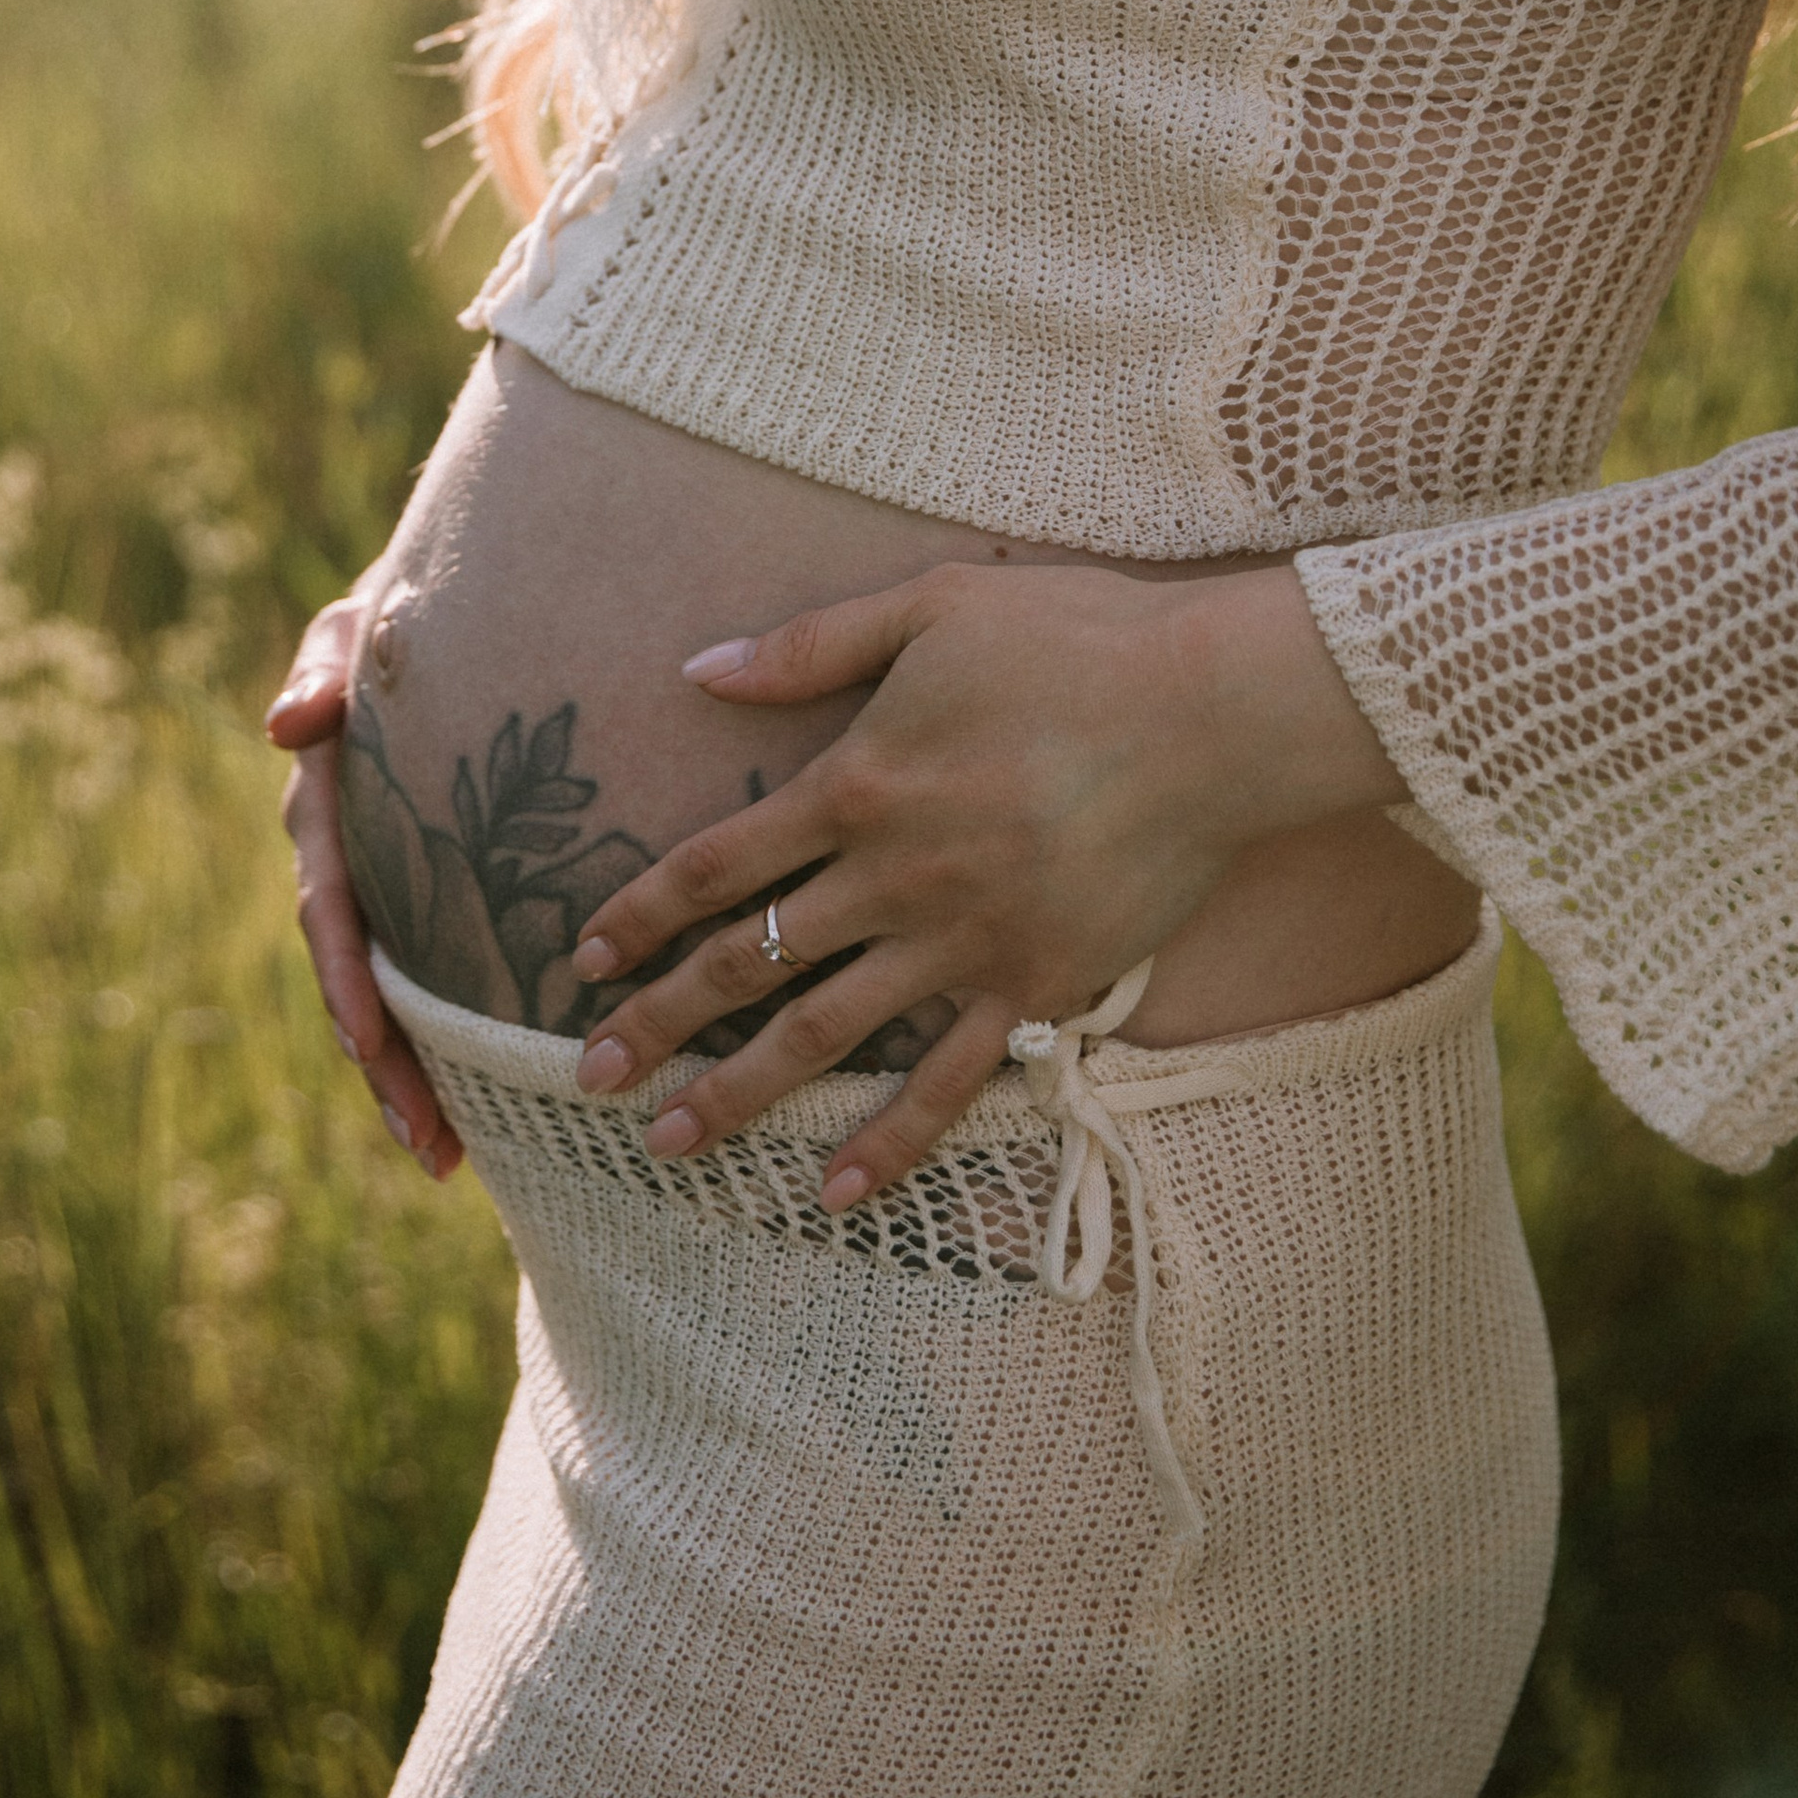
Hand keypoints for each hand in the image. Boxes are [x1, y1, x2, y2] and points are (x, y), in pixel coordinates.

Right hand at [270, 590, 463, 1180]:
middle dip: (387, 1067)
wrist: (446, 604)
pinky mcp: (429, 887)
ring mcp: (386, 881)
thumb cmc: (397, 614)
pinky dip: (447, 1037)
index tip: (371, 1049)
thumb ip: (325, 666)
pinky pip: (432, 972)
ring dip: (413, 1078)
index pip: (332, 909)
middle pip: (359, 981)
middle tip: (433, 1144)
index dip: (349, 982)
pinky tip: (483, 1103)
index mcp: (326, 807)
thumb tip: (285, 725)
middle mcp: (348, 858)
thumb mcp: (357, 624)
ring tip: (450, 1157)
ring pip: (392, 996)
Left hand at [565, 558, 1398, 1206]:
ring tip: (667, 1143)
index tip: (582, 959)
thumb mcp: (930, 607)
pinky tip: (834, 1190)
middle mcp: (892, 877)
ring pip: (823, 1034)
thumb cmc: (1078, 639)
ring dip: (737, 1094)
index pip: (714, 865)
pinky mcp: (1035, 986)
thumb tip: (701, 668)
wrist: (1215, 711)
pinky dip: (889, 1141)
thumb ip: (811, 644)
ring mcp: (962, 941)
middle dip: (658, 1023)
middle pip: (746, 963)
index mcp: (856, 784)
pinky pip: (947, 1080)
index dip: (640, 914)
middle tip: (585, 1077)